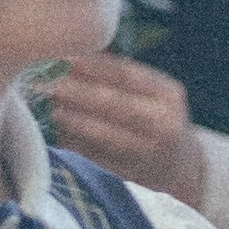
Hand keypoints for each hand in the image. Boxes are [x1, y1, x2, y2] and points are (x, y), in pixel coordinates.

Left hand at [43, 55, 208, 205]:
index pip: (124, 73)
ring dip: (72, 120)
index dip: (89, 66)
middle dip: (74, 93)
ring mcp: (149, 150)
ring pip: (104, 134)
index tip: (61, 58)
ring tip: (49, 109)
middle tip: (45, 84)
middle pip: (112, 103)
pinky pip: (98, 156)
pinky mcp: (133, 172)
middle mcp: (163, 121)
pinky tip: (57, 135)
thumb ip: (121, 77)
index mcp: (167, 93)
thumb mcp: (154, 93)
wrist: (183, 166)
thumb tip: (72, 57)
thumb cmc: (159, 119)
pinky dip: (76, 144)